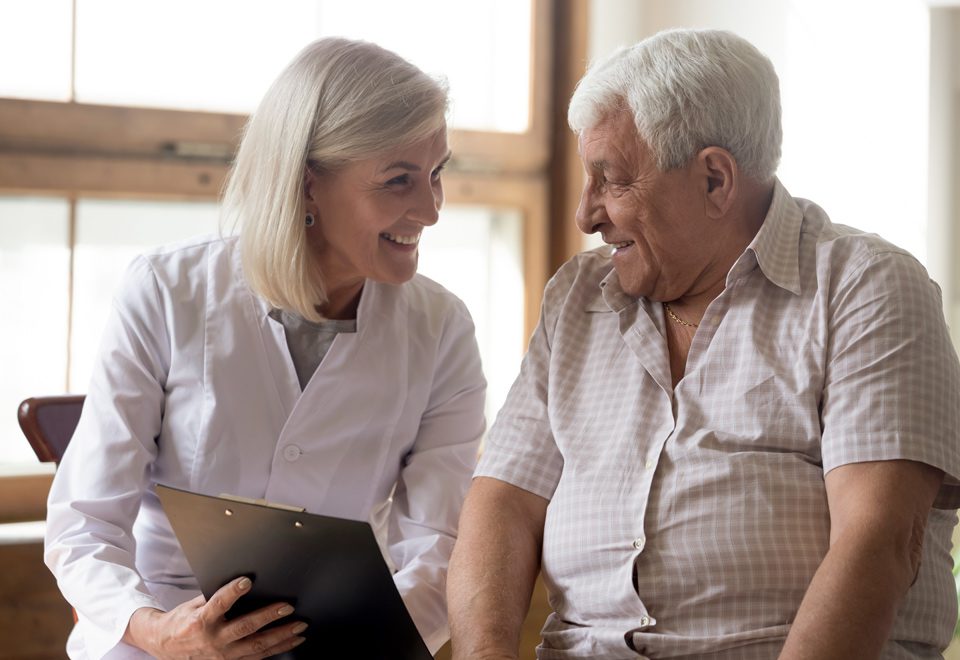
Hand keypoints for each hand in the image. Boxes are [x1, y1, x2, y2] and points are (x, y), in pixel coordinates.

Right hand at [123, 576, 306, 658]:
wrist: (166, 646)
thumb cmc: (183, 620)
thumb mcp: (193, 604)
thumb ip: (215, 596)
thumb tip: (243, 581)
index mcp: (201, 621)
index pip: (218, 604)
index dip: (232, 592)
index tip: (247, 581)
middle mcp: (213, 640)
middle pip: (245, 628)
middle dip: (269, 617)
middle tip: (288, 607)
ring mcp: (223, 655)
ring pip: (257, 647)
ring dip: (281, 636)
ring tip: (299, 626)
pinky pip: (258, 657)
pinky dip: (278, 649)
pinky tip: (291, 641)